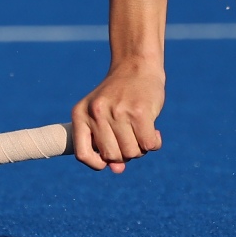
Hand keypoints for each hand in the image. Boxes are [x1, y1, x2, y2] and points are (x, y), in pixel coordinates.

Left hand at [69, 56, 163, 172]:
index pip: (82, 154)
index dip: (96, 163)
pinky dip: (154, 144)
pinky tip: (155, 131)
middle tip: (130, 138)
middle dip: (125, 154)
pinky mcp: (140, 112)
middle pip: (112, 156)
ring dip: (141, 148)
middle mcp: (96, 113)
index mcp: (80, 114)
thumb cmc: (120, 96)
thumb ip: (107, 143)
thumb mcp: (103, 116)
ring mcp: (118, 112)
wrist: (136, 66)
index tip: (107, 162)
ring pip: (132, 153)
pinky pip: (149, 145)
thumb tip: (117, 170)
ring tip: (141, 132)